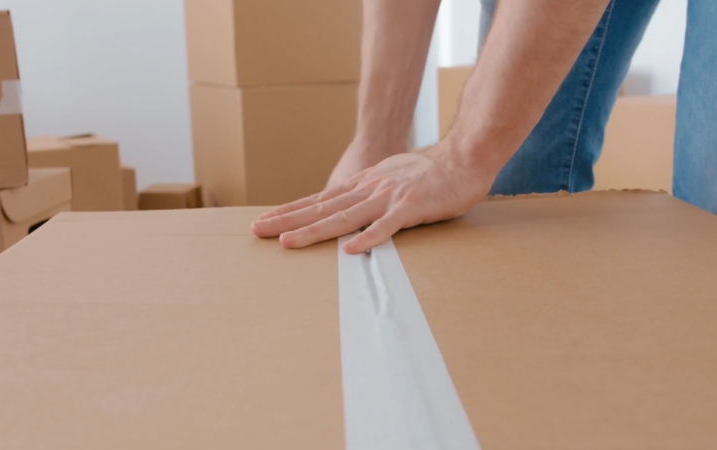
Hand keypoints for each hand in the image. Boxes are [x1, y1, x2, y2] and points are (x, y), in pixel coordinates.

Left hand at [251, 144, 494, 253]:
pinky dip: (368, 238)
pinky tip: (349, 250)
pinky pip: (387, 226)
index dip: (290, 211)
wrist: (464, 157)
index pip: (319, 200)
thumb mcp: (391, 179)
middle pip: (321, 208)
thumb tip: (351, 208)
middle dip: (287, 220)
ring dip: (314, 231)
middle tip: (257, 232)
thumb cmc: (430, 174)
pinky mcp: (411, 207)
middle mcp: (368, 189)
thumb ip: (370, 194)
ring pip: (344, 217)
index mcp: (363, 184)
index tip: (265, 221)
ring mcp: (388, 197)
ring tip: (287, 242)